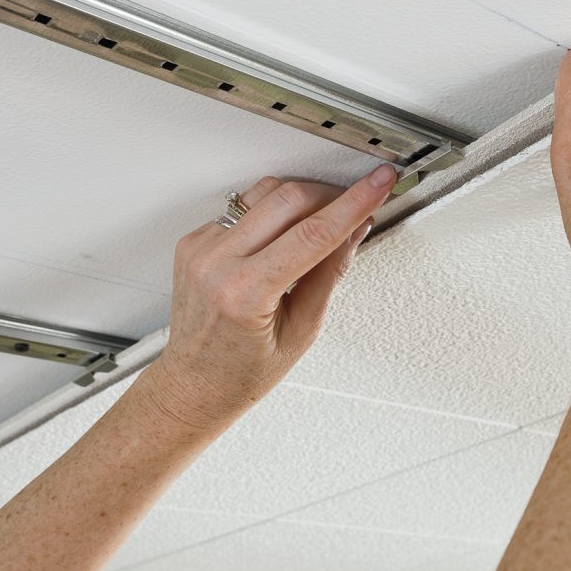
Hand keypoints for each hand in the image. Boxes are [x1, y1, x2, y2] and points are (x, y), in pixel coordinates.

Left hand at [147, 164, 397, 430]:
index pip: (313, 233)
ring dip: (300, 200)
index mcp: (244, 293)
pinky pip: (242, 208)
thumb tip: (354, 230)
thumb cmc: (241, 373)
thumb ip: (328, 274)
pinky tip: (279, 241)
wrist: (193, 386)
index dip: (353, 203)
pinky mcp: (193, 241)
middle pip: (287, 198)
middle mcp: (216, 264)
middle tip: (354, 206)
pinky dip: (270, 215)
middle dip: (329, 195)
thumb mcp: (302, 331)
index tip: (378, 184)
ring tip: (319, 225)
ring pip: (263, 193)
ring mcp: (200, 249)